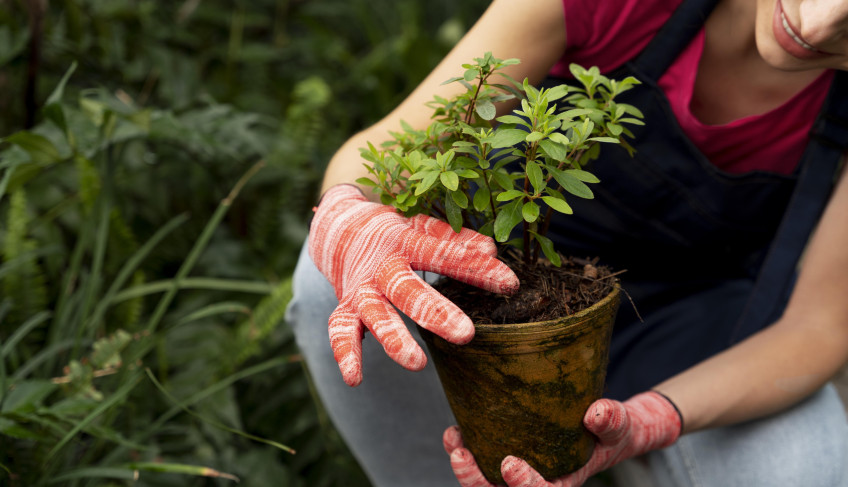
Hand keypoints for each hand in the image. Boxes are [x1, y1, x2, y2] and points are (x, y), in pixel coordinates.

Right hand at [308, 184, 519, 385]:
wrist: (340, 230)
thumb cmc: (395, 233)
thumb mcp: (423, 226)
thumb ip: (455, 240)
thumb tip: (491, 250)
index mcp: (406, 242)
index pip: (444, 255)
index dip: (476, 269)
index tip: (509, 284)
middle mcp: (382, 268)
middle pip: (408, 290)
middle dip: (435, 313)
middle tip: (466, 335)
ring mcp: (361, 289)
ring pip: (376, 315)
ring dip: (394, 338)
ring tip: (417, 363)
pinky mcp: (346, 308)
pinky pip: (341, 331)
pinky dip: (346, 354)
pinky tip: (355, 379)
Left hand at [444, 391, 682, 486]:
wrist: (600, 428)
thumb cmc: (610, 432)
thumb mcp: (618, 427)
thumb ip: (611, 421)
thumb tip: (596, 413)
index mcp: (563, 482)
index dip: (524, 485)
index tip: (509, 464)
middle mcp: (536, 481)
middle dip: (477, 482)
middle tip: (461, 456)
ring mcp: (518, 473)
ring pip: (485, 484)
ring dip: (465, 469)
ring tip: (453, 441)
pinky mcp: (504, 456)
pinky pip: (481, 462)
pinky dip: (465, 450)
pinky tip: (454, 433)